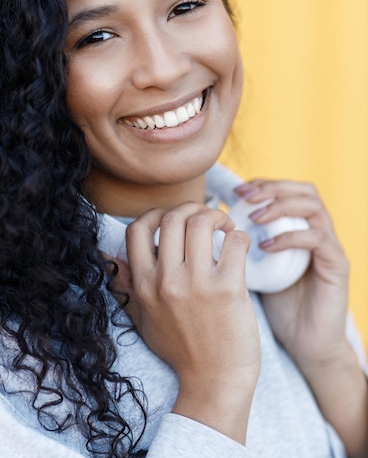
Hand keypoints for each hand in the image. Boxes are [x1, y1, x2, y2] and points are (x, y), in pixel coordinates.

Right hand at [111, 202, 260, 442]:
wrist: (214, 382)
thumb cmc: (181, 349)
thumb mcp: (143, 319)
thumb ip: (128, 287)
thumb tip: (109, 257)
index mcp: (144, 286)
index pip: (136, 229)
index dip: (155, 214)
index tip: (173, 218)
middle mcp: (167, 282)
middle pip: (172, 217)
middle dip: (191, 207)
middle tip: (206, 217)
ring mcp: (197, 285)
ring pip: (201, 222)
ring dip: (217, 216)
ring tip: (225, 227)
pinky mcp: (229, 289)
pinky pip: (234, 242)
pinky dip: (239, 235)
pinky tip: (238, 244)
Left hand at [235, 179, 367, 455]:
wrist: (303, 345)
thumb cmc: (271, 305)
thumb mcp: (247, 269)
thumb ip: (231, 246)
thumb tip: (194, 228)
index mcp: (297, 228)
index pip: (284, 189)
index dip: (259, 185)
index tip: (232, 192)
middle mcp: (316, 231)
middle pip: (302, 189)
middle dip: (270, 187)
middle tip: (244, 196)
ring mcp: (328, 247)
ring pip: (312, 206)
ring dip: (280, 206)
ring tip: (253, 217)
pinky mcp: (337, 266)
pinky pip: (317, 239)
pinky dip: (290, 237)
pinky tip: (266, 247)